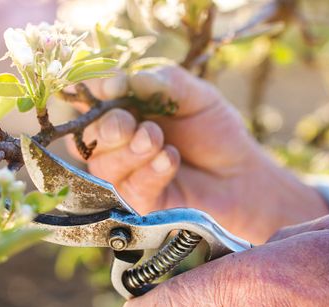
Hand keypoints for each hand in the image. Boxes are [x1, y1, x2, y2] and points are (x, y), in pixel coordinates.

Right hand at [70, 66, 328, 243]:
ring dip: (129, 150)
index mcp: (123, 109)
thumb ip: (163, 83)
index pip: (89, 98)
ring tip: (158, 140)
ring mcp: (124, 175)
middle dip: (106, 127)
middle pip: (86, 136)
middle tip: (129, 123)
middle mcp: (116, 142)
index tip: (112, 86)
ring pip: (103, 165)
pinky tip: (170, 159)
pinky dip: (149, 171)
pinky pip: (129, 188)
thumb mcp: (196, 96)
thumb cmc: (216, 131)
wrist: (241, 174)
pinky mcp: (139, 204)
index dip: (91, 91)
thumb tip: (125, 80)